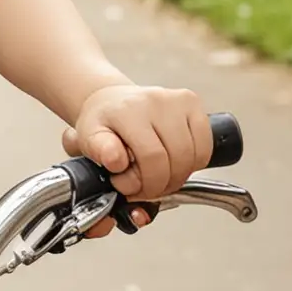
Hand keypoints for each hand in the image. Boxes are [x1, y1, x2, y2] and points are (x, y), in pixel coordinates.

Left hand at [64, 83, 213, 240]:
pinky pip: (204, 149)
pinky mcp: (192, 103)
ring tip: (157, 175)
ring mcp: (178, 100)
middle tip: (145, 187)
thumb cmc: (103, 122)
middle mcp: (157, 101)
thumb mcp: (87, 138)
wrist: (112, 101)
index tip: (132, 189)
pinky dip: (191, 165)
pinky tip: (172, 162)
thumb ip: (98, 151)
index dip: (148, 184)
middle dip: (162, 184)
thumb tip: (116, 160)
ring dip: (177, 177)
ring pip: (193, 157)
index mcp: (129, 110)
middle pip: (177, 160)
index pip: (153, 158)